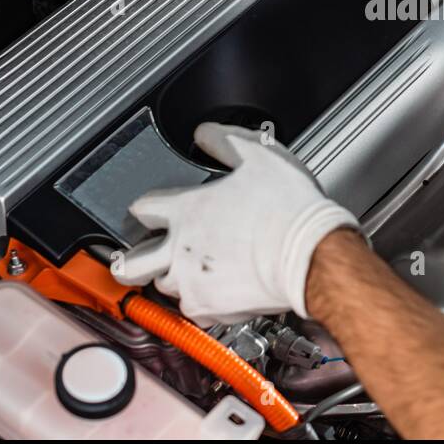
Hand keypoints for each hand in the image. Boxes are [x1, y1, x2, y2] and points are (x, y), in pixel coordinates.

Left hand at [114, 123, 358, 324]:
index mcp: (187, 212)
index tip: (151, 210)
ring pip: (163, 287)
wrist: (313, 255)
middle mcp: (181, 251)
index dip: (145, 207)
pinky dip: (198, 301)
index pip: (141, 209)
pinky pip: (191, 311)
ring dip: (170, 277)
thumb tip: (206, 133)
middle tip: (140, 255)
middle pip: (131, 262)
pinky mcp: (212, 310)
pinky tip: (213, 289)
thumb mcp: (258, 154)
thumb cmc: (290, 209)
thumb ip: (224, 140)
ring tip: (187, 270)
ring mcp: (194, 284)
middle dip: (131, 259)